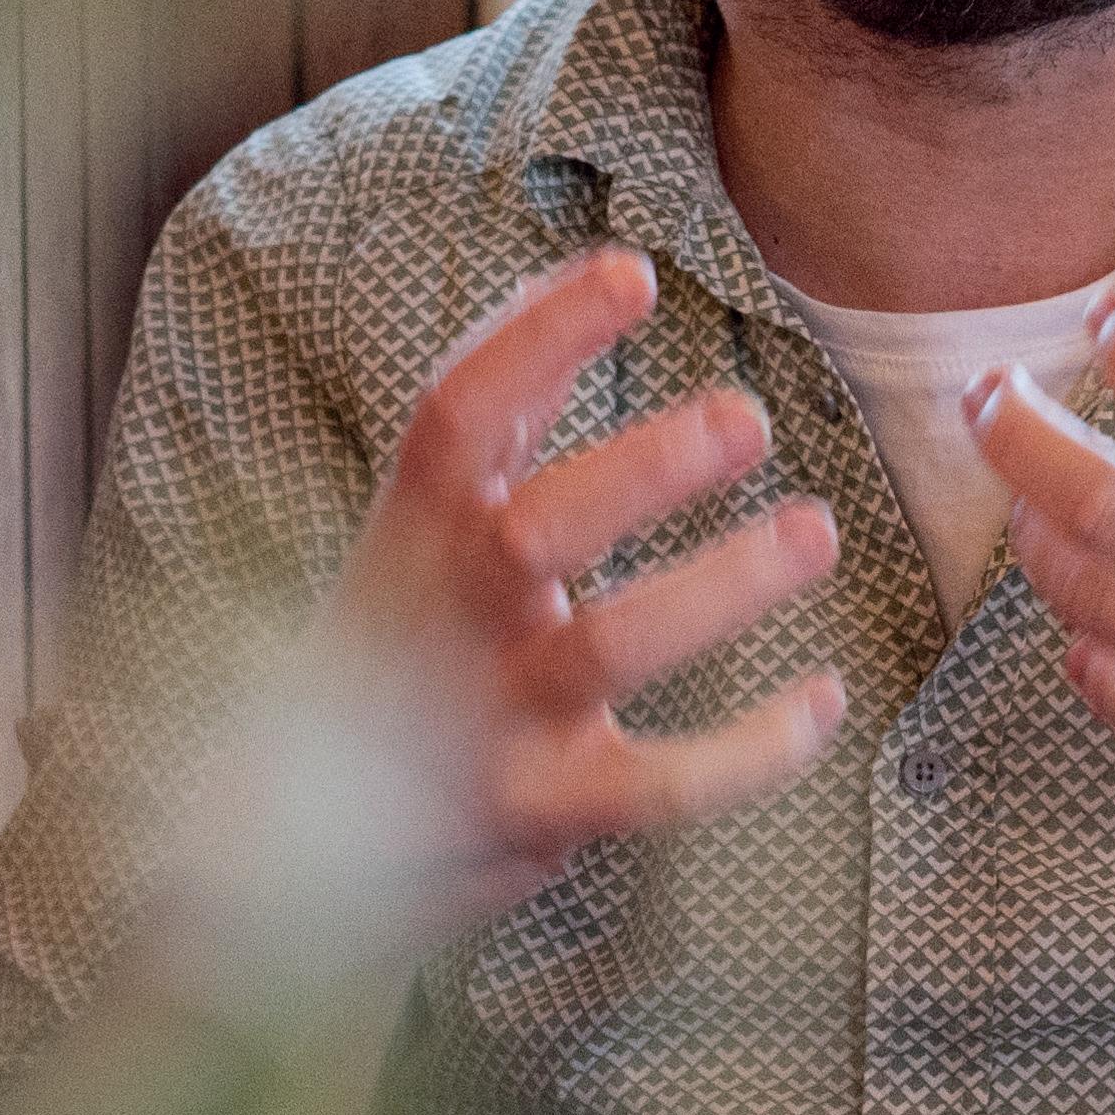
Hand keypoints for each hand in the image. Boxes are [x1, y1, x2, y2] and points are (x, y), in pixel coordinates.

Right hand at [316, 244, 844, 929]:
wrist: (290, 842)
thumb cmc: (392, 652)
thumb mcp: (412, 535)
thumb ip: (493, 428)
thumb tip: (555, 287)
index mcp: (414, 532)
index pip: (459, 413)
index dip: (539, 338)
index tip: (629, 272)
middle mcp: (450, 617)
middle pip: (538, 529)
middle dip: (645, 470)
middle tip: (749, 419)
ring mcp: (494, 718)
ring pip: (611, 649)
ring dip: (722, 588)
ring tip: (818, 531)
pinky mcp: (542, 810)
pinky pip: (660, 786)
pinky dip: (750, 751)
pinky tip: (825, 701)